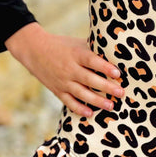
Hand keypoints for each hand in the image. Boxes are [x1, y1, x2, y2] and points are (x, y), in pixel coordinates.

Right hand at [5, 22, 123, 116]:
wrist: (34, 50)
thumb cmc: (62, 45)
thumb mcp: (77, 43)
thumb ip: (93, 49)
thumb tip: (115, 53)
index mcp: (76, 54)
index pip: (92, 61)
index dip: (105, 67)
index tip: (118, 73)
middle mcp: (69, 68)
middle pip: (90, 80)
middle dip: (106, 87)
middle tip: (121, 93)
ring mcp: (63, 81)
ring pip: (81, 93)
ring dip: (97, 101)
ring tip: (111, 106)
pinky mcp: (57, 90)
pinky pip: (69, 102)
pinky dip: (79, 108)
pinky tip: (90, 113)